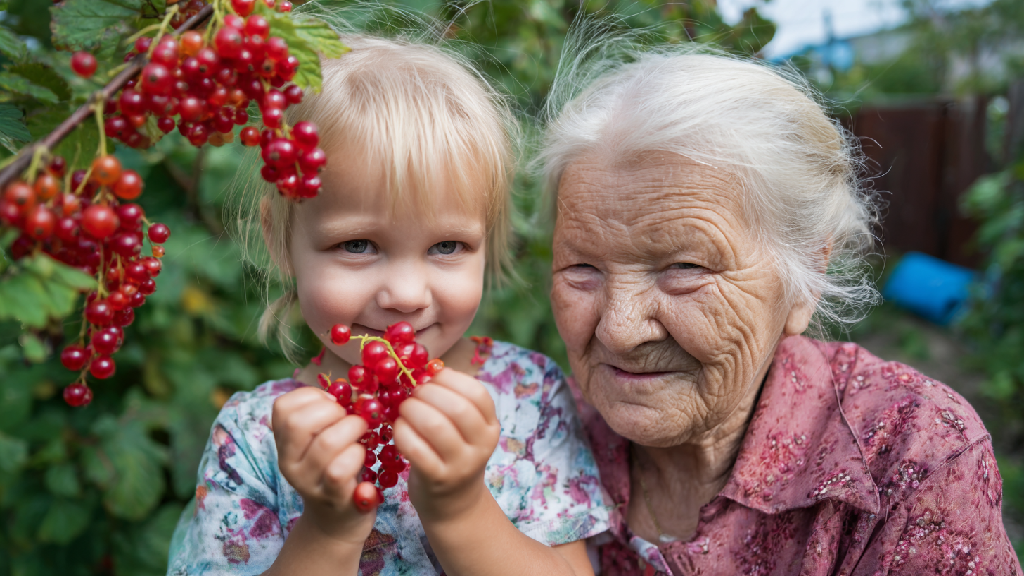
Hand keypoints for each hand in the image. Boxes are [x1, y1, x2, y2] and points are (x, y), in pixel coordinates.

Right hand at [271, 386, 372, 544]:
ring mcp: (307, 481)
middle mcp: (288, 462)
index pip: (282, 406)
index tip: (332, 403)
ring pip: (326, 443)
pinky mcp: (331, 497)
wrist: (338, 518)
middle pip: (299, 422)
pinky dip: (358, 455)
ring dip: (352, 430)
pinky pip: (342, 469)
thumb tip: (353, 390)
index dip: (313, 396)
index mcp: (284, 442)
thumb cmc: (336, 467)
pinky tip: (362, 455)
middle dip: (333, 411)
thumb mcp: (322, 439)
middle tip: (349, 418)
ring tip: (361, 433)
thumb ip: (328, 414)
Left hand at [394, 368, 499, 523]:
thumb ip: (451, 400)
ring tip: (404, 409)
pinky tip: (398, 428)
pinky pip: (416, 449)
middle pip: (457, 408)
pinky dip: (402, 432)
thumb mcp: (464, 429)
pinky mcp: (437, 479)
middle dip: (429, 393)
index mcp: (491, 426)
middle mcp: (481, 445)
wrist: (454, 504)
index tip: (432, 377)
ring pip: (436, 426)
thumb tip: (424, 368)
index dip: (451, 378)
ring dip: (413, 410)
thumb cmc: (453, 454)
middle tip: (413, 394)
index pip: (477, 393)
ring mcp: (460, 464)